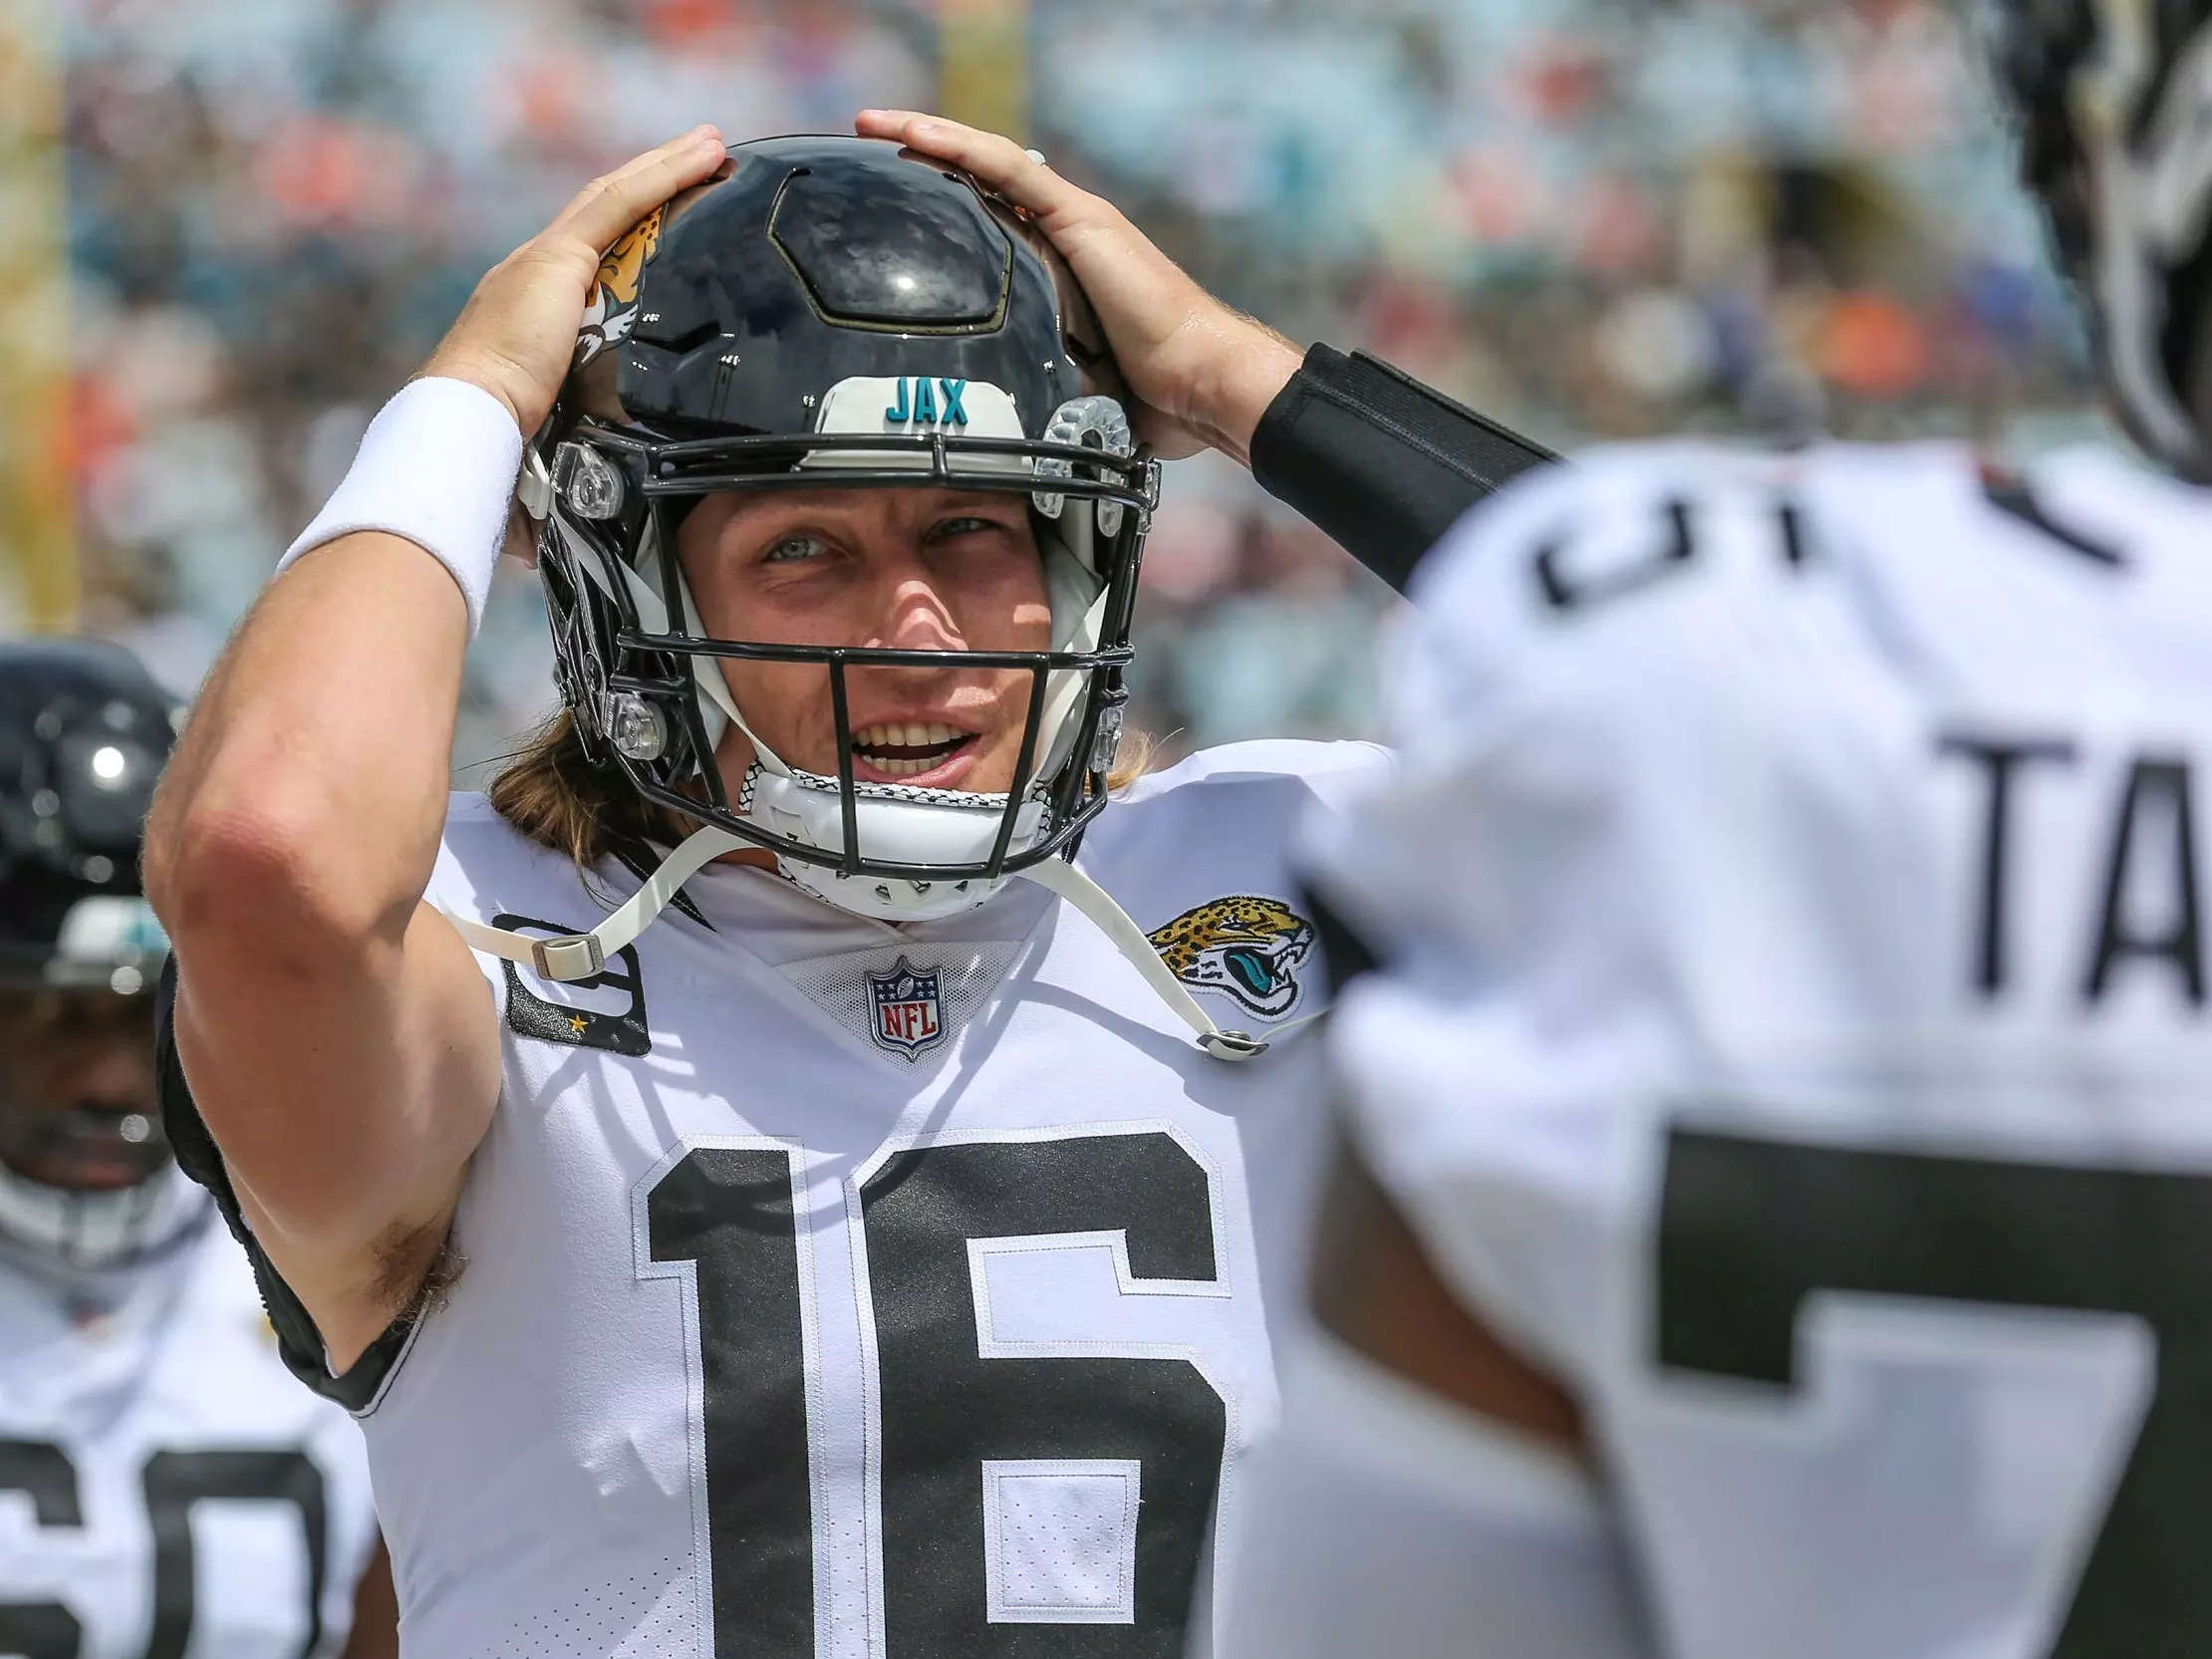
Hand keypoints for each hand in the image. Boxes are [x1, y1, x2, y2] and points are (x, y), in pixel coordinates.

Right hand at [419, 125, 727, 438]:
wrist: (471, 411)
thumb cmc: (513, 422)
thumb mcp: (567, 397)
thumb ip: (593, 387)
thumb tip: (623, 413)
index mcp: (540, 296)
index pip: (597, 240)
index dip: (635, 213)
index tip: (674, 196)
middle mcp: (541, 265)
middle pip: (608, 205)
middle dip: (655, 176)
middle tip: (706, 149)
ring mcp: (548, 257)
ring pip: (617, 195)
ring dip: (667, 165)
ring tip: (712, 145)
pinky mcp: (560, 258)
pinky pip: (619, 206)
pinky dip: (661, 180)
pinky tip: (698, 161)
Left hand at [856, 110, 1302, 466]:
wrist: (1200, 382)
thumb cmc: (1152, 400)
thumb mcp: (1073, 389)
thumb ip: (1037, 384)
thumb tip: (1000, 428)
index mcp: (1064, 269)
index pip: (994, 219)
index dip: (945, 201)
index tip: (891, 203)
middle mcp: (1067, 234)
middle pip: (983, 182)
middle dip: (925, 161)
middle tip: (866, 149)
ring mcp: (1074, 222)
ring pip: (987, 162)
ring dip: (927, 139)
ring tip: (872, 125)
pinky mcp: (1078, 219)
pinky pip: (1006, 170)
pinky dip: (957, 147)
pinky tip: (912, 134)